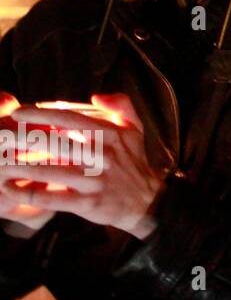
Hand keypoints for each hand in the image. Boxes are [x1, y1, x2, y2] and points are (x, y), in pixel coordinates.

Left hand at [0, 102, 163, 239]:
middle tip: (0, 136)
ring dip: (19, 167)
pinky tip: (9, 189)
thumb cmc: (134, 162)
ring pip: (48, 171)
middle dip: (22, 139)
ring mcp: (93, 181)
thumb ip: (121, 105)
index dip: (40, 114)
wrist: (147, 201)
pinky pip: (50, 198)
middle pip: (54, 144)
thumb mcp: (135, 129)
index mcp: (111, 135)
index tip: (17, 113)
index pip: (70, 119)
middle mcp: (102, 156)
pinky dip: (27, 194)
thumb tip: (95, 96)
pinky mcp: (87, 203)